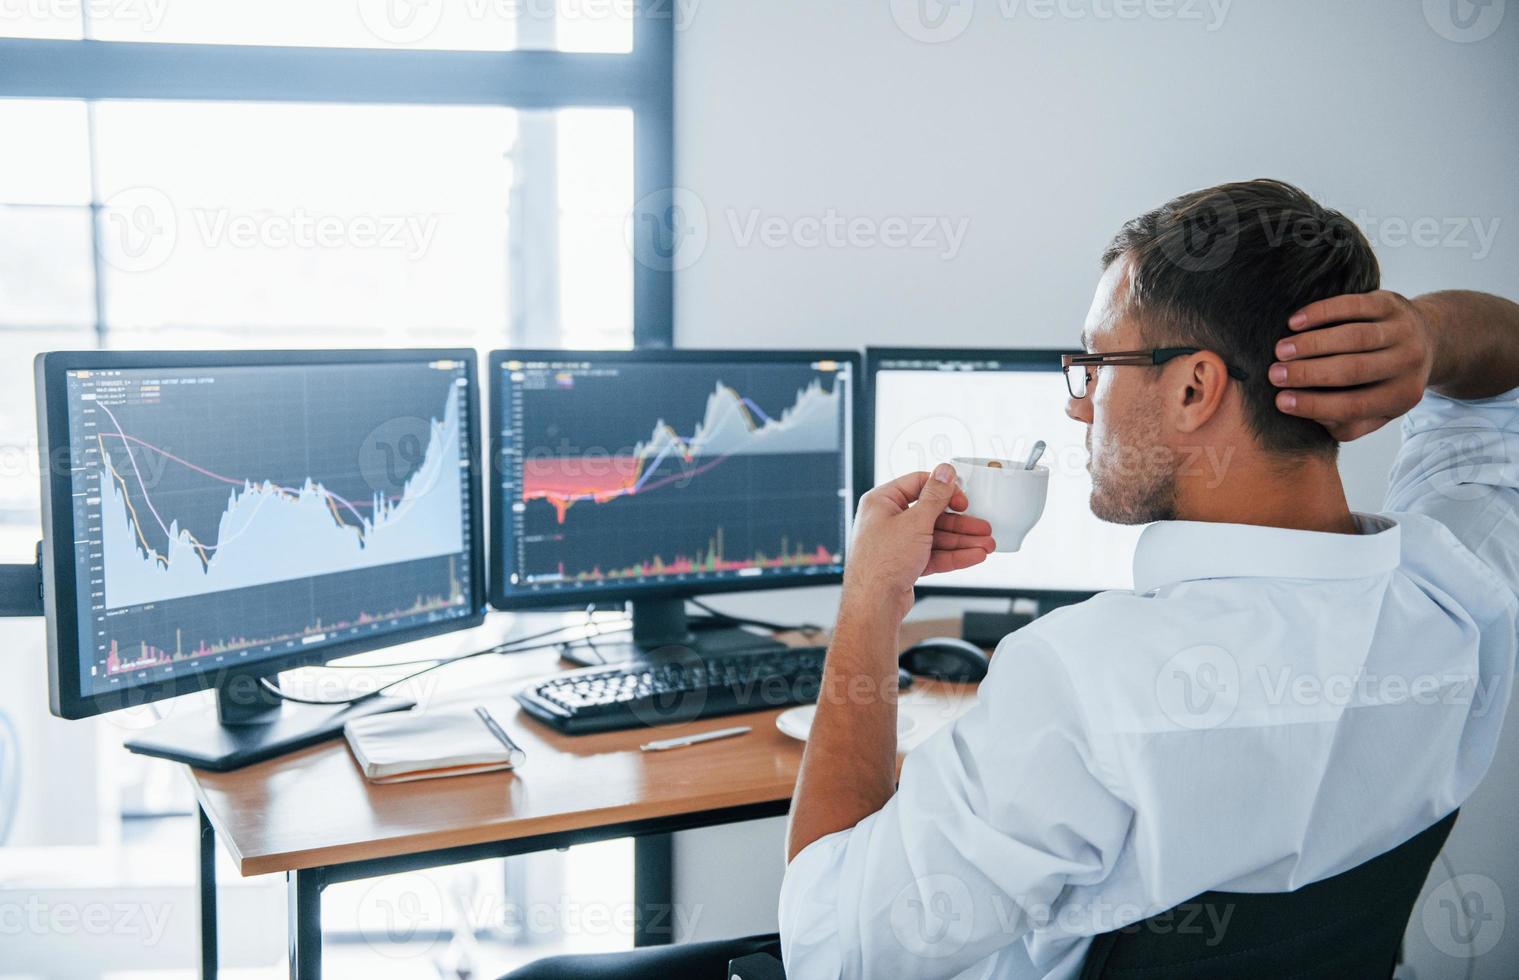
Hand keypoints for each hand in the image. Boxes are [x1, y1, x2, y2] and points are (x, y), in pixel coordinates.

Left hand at [844, 464, 995, 621]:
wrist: (874, 604)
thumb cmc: (882, 561)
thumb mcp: (915, 522)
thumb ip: (935, 496)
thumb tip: (945, 471)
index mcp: (882, 502)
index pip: (918, 484)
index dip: (944, 490)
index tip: (963, 499)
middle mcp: (888, 520)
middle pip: (931, 514)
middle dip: (961, 523)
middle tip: (983, 526)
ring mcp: (897, 544)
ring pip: (935, 537)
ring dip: (962, 541)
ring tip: (987, 545)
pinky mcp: (905, 564)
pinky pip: (933, 554)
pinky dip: (953, 555)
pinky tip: (974, 556)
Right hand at [1271, 290, 1435, 440]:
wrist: (1428, 338)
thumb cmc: (1386, 381)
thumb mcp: (1377, 411)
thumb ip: (1346, 423)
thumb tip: (1309, 413)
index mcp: (1402, 396)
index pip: (1353, 406)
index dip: (1313, 405)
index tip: (1280, 401)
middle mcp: (1408, 363)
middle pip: (1352, 370)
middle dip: (1308, 373)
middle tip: (1274, 374)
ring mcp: (1403, 330)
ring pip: (1352, 337)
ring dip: (1311, 344)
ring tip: (1280, 350)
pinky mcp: (1391, 303)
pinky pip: (1353, 306)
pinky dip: (1321, 313)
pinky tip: (1295, 322)